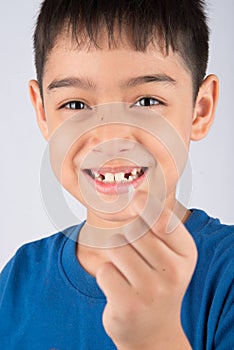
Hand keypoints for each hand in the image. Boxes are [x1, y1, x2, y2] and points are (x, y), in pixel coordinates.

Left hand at [96, 194, 196, 349]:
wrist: (153, 328)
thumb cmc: (157, 280)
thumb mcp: (167, 253)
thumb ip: (154, 225)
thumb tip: (133, 196)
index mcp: (187, 254)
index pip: (162, 218)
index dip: (144, 205)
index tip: (133, 200)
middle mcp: (174, 272)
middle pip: (132, 230)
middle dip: (125, 238)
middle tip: (134, 256)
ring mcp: (152, 291)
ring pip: (115, 247)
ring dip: (114, 257)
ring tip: (126, 272)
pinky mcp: (128, 305)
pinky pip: (104, 270)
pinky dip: (106, 275)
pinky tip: (119, 288)